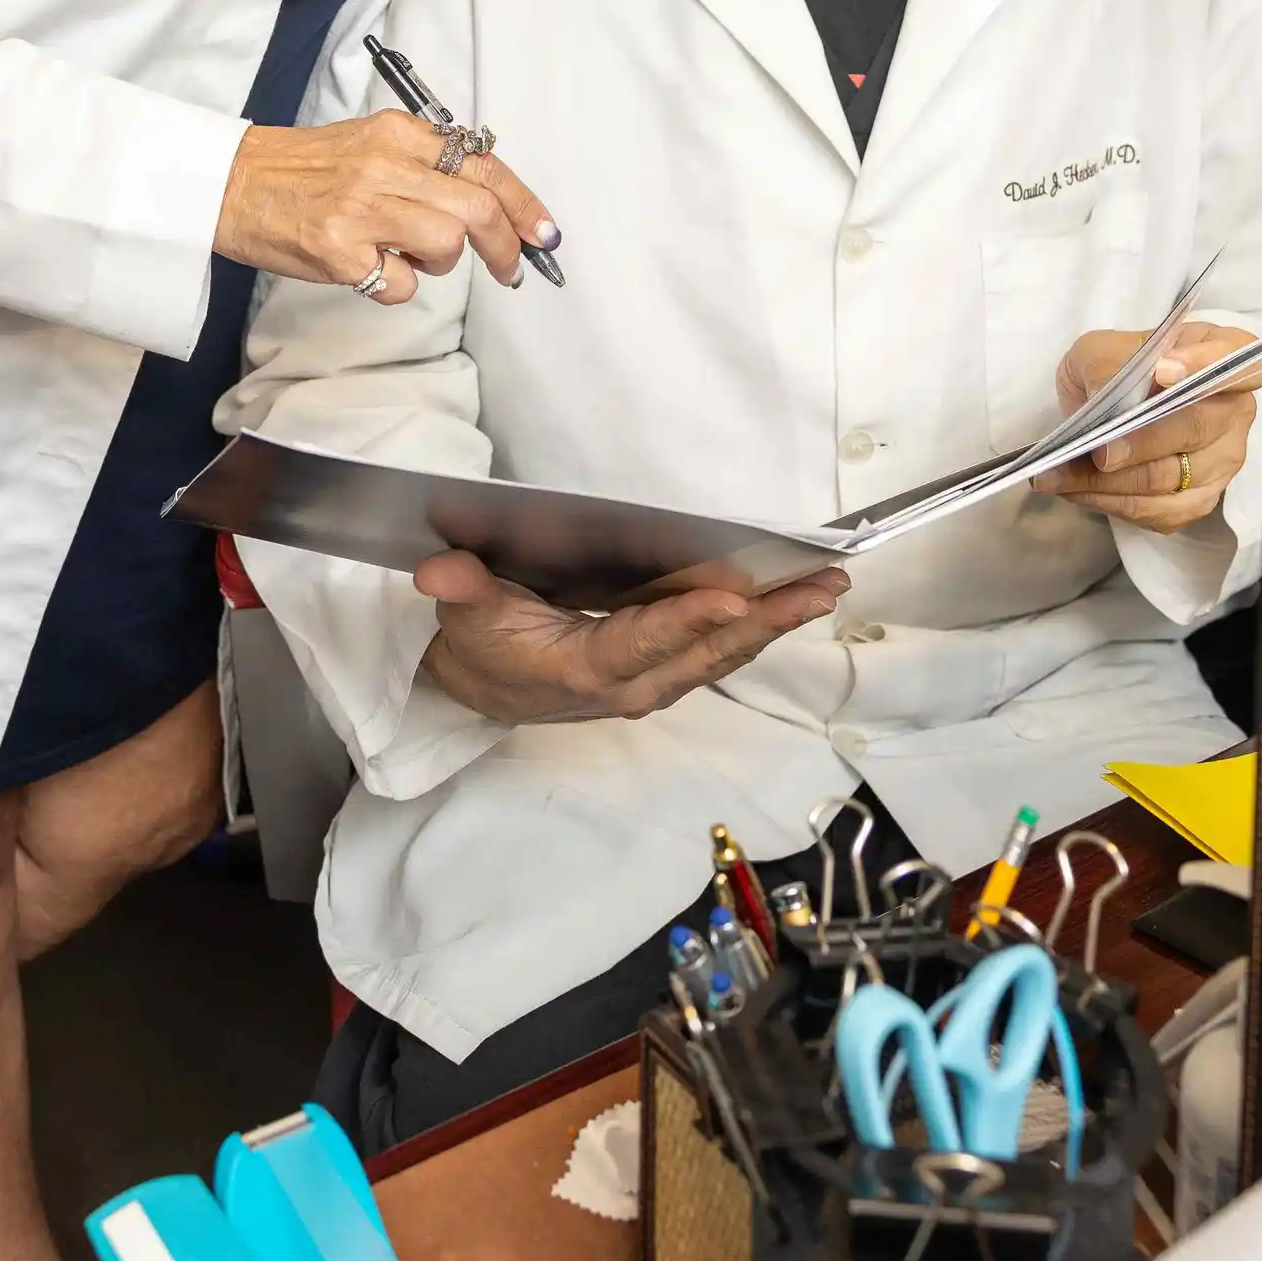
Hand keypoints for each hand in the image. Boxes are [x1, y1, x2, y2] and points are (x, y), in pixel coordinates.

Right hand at [214, 112, 557, 300]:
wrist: (229, 183)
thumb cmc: (301, 171)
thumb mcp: (368, 144)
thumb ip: (422, 163)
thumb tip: (487, 200)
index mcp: (397, 132)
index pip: (483, 163)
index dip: (524, 203)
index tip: (544, 232)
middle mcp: (383, 162)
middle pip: (478, 205)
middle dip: (507, 244)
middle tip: (511, 269)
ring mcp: (360, 206)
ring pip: (448, 241)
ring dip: (440, 261)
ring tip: (407, 254)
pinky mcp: (339, 249)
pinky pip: (402, 283)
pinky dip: (397, 285)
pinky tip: (369, 267)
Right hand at [416, 549, 849, 723]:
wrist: (480, 689)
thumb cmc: (478, 643)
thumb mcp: (462, 614)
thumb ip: (460, 591)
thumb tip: (437, 571)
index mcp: (583, 670)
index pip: (643, 643)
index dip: (688, 621)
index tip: (736, 597)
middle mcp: (628, 686)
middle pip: (706, 653)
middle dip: (767, 619)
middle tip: (822, 586)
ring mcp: (650, 684)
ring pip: (721, 655)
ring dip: (775, 624)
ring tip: (824, 588)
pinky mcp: (661, 674)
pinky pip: (716, 654)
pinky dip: (755, 628)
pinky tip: (788, 603)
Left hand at [1032, 319, 1261, 531]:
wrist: (1107, 402)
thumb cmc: (1115, 366)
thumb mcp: (1100, 348)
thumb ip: (1106, 363)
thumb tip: (1106, 393)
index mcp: (1223, 354)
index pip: (1240, 359)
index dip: (1206, 364)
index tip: (1161, 371)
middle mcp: (1234, 408)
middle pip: (1199, 427)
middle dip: (1143, 442)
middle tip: (1098, 453)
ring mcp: (1224, 457)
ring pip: (1174, 477)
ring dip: (1113, 482)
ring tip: (1060, 476)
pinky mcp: (1203, 498)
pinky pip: (1163, 511)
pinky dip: (1116, 504)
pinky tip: (1078, 492)